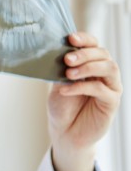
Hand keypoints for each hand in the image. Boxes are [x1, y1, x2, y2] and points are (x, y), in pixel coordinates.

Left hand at [48, 32, 122, 170]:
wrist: (64, 132)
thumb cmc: (62, 107)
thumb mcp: (58, 84)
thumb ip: (62, 69)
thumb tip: (59, 52)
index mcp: (91, 65)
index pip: (94, 45)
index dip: (85, 39)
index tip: (70, 38)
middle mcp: (104, 73)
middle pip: (103, 54)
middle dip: (85, 53)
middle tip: (67, 59)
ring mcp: (111, 87)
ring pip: (109, 68)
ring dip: (88, 67)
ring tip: (68, 74)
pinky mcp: (111, 102)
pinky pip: (102, 90)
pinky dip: (83, 87)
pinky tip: (66, 90)